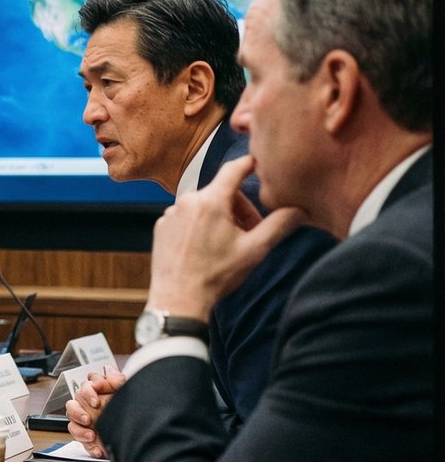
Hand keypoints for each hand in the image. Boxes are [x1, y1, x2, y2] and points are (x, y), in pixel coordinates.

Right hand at [64, 366, 124, 458]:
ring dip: (79, 429)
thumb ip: (117, 380)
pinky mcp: (87, 436)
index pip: (85, 387)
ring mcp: (86, 422)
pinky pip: (80, 440)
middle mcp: (88, 406)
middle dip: (78, 412)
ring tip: (92, 435)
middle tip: (89, 419)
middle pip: (72, 404)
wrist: (140, 434)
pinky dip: (88, 446)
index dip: (88, 392)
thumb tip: (108, 370)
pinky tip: (98, 449)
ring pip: (72, 422)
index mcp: (97, 393)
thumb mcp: (127, 392)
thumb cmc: (132, 408)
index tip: (96, 400)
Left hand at [147, 155, 305, 319]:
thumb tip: (300, 209)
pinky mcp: (161, 226)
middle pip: (221, 193)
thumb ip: (280, 224)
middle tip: (249, 234)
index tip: (258, 162)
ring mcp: (170, 213)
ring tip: (227, 245)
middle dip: (239, 209)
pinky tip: (205, 249)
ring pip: (204, 206)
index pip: (234, 170)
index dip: (249, 164)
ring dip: (219, 218)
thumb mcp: (256, 249)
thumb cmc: (217, 275)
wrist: (178, 298)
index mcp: (211, 201)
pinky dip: (199, 226)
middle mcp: (187, 200)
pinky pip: (186, 217)